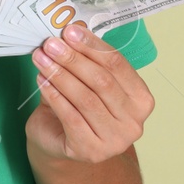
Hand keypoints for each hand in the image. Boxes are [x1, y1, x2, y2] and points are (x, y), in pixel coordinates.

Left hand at [25, 22, 154, 164]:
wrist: (61, 144)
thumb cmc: (77, 108)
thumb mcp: (86, 81)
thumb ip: (86, 60)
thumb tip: (71, 32)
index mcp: (141, 99)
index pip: (118, 65)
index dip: (92, 46)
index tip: (69, 31)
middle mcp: (134, 122)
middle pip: (102, 81)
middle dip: (73, 59)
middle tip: (51, 44)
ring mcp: (115, 140)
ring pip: (86, 98)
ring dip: (60, 74)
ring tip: (42, 58)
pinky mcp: (91, 151)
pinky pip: (71, 116)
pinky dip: (54, 95)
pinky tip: (42, 80)